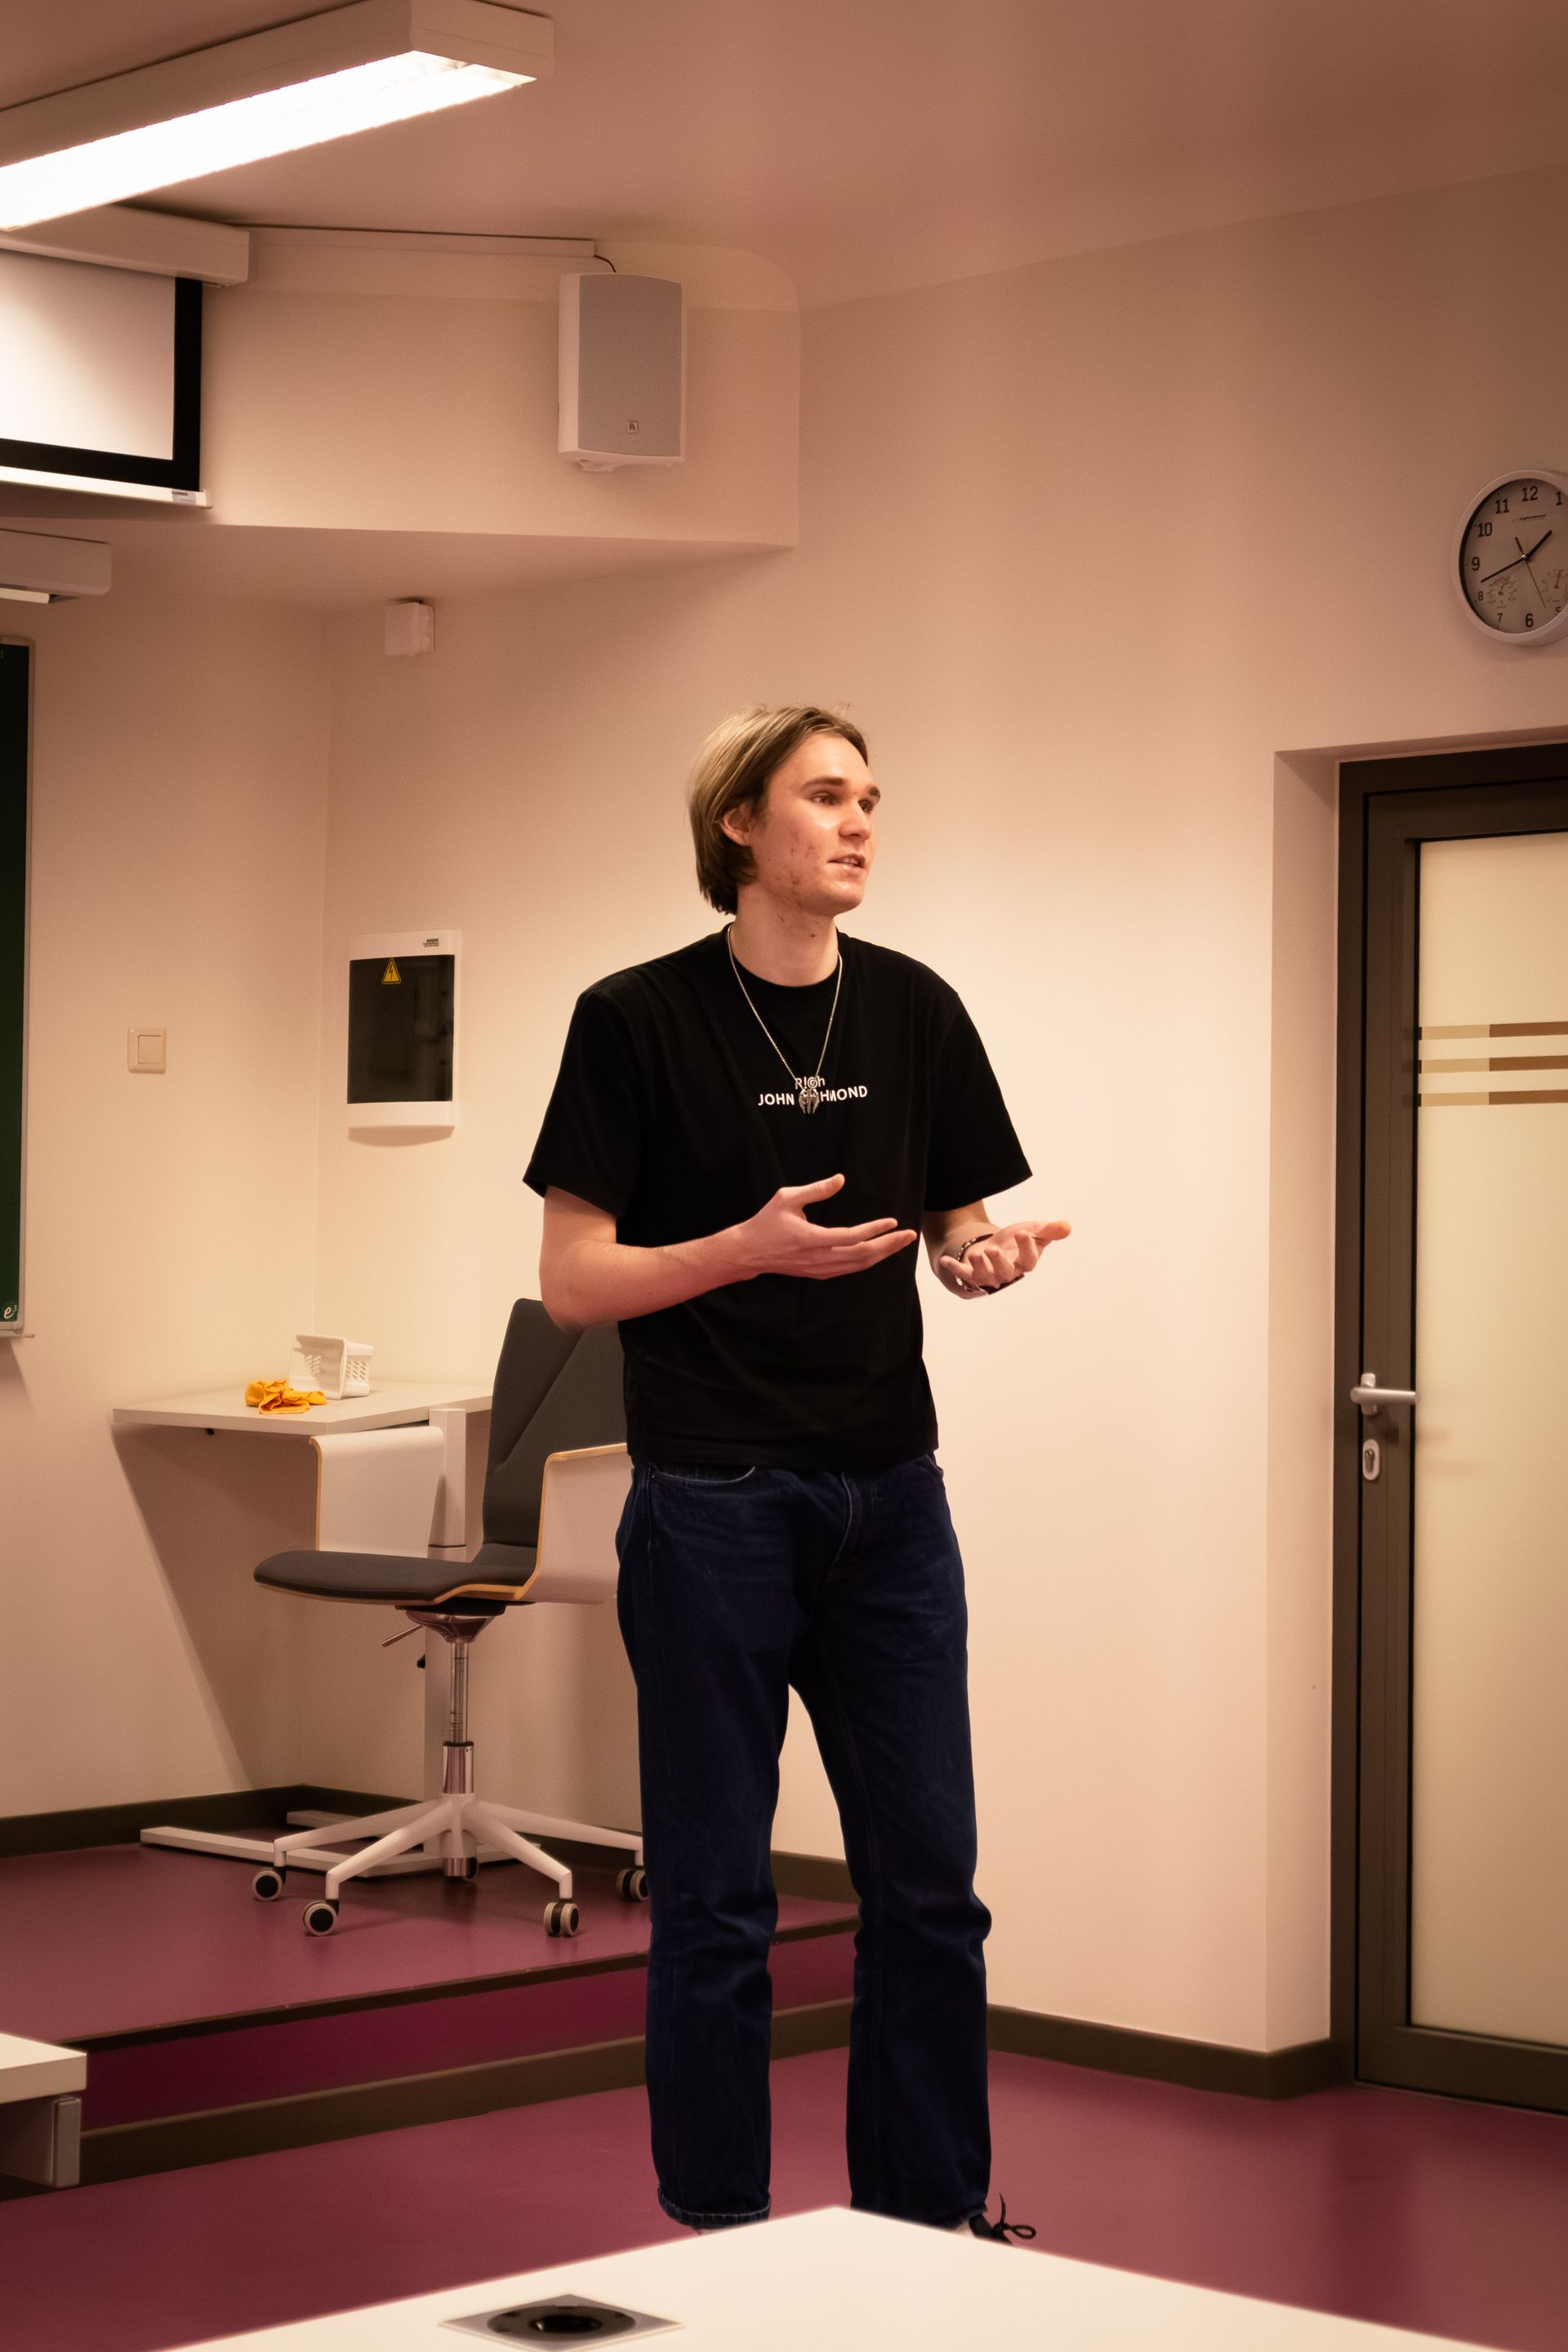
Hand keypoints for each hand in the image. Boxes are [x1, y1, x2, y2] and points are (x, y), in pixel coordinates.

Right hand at [732, 1174, 917, 1281]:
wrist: (748, 1253)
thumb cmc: (766, 1222)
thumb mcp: (787, 1198)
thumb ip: (816, 1189)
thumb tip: (841, 1179)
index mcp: (810, 1238)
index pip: (851, 1237)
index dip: (874, 1230)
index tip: (892, 1221)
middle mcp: (818, 1258)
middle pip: (862, 1255)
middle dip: (889, 1245)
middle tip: (909, 1235)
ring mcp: (819, 1268)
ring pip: (858, 1266)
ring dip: (882, 1255)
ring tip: (899, 1243)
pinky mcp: (818, 1273)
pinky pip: (849, 1270)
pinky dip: (867, 1262)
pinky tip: (878, 1253)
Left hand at [936, 1218, 1070, 1297]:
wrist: (992, 1244)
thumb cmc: (1015, 1240)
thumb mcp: (1032, 1230)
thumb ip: (1048, 1230)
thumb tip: (1066, 1227)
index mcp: (1024, 1263)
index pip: (1029, 1260)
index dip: (1027, 1248)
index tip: (1023, 1232)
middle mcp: (1007, 1273)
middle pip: (1006, 1273)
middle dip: (1000, 1263)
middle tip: (994, 1250)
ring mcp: (988, 1274)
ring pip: (984, 1277)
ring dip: (980, 1267)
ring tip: (977, 1254)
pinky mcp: (970, 1272)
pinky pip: (962, 1274)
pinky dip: (954, 1269)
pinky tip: (944, 1260)